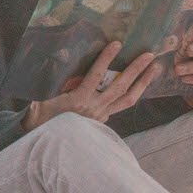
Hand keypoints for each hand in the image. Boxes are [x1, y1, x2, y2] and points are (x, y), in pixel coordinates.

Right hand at [22, 41, 162, 130]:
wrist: (46, 148)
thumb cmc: (40, 122)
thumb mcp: (39, 100)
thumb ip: (47, 81)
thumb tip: (54, 59)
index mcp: (78, 100)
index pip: (96, 76)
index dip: (106, 59)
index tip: (117, 44)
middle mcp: (94, 108)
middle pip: (121, 87)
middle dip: (136, 70)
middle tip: (149, 55)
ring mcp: (101, 117)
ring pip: (127, 100)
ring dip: (142, 83)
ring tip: (153, 69)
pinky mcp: (102, 122)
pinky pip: (121, 106)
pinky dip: (132, 95)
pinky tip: (139, 85)